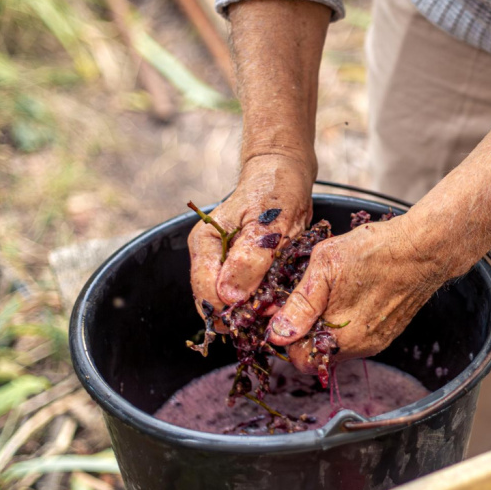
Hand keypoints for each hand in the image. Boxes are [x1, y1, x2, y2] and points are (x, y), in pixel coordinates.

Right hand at [188, 153, 314, 318]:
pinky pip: (251, 295)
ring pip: (234, 303)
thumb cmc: (274, 192)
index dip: (229, 310)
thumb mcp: (267, 224)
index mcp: (205, 244)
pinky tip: (280, 298)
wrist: (285, 176)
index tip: (257, 314)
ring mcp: (227, 264)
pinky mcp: (245, 269)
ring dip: (255, 309)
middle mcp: (211, 258)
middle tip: (272, 313)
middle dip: (243, 314)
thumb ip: (250, 259)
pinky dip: (264, 300)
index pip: (206, 292)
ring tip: (278, 306)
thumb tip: (230, 296)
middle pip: (216, 303)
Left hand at [266, 215, 455, 367]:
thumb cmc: (375, 251)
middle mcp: (360, 348)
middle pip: (320, 354)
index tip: (288, 312)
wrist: (423, 248)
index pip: (300, 360)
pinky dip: (349, 321)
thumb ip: (299, 305)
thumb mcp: (325, 267)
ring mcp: (377, 341)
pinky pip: (358, 336)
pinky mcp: (389, 332)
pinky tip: (353, 292)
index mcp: (339, 338)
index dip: (289, 337)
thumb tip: (277, 335)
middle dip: (308, 331)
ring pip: (338, 344)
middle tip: (311, 296)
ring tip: (333, 291)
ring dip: (329, 325)